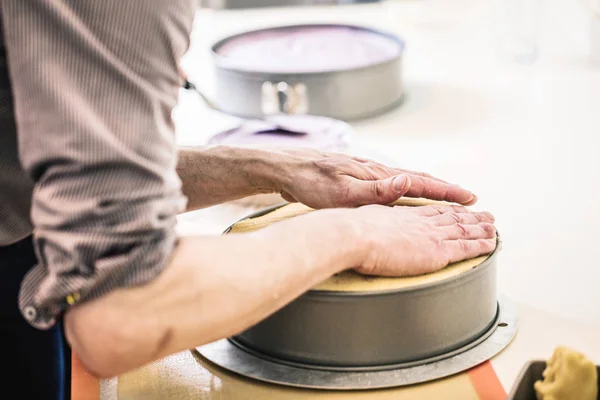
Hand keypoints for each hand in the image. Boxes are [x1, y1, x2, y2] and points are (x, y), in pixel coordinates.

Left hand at [274, 148, 476, 208]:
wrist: (286, 169)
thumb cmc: (311, 183)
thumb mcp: (342, 191)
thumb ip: (376, 190)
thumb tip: (408, 181)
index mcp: (377, 174)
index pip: (420, 183)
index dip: (446, 192)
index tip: (470, 198)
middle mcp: (376, 171)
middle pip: (418, 180)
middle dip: (444, 189)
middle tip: (468, 199)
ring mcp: (366, 173)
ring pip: (405, 181)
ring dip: (428, 189)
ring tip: (445, 197)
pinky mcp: (356, 178)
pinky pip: (391, 184)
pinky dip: (407, 190)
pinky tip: (404, 195)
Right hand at [350, 203, 495, 275]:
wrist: (356, 235)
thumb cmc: (354, 231)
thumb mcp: (367, 219)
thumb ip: (379, 221)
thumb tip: (375, 223)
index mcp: (405, 215)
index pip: (433, 212)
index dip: (448, 211)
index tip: (458, 210)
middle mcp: (422, 222)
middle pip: (452, 218)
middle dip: (470, 217)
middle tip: (485, 216)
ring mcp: (431, 235)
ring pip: (464, 230)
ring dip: (481, 228)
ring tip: (493, 227)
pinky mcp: (437, 251)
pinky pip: (466, 248)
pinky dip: (481, 245)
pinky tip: (491, 243)